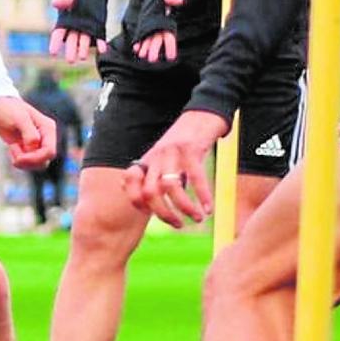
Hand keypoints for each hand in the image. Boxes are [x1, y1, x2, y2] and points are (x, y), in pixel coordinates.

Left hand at [0, 95, 56, 169]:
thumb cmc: (9, 109)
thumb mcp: (19, 118)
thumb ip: (29, 132)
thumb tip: (34, 146)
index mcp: (48, 128)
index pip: (50, 151)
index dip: (36, 158)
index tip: (19, 158)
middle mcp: (46, 137)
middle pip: (45, 160)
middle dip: (29, 162)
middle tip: (14, 157)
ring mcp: (38, 144)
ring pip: (38, 164)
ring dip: (24, 162)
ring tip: (12, 148)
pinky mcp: (29, 148)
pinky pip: (28, 163)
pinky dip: (19, 160)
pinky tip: (12, 148)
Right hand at [49, 0, 107, 64]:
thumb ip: (63, 0)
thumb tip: (54, 3)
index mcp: (65, 21)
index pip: (58, 34)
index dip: (55, 44)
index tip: (53, 53)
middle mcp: (74, 28)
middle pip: (71, 41)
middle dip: (71, 50)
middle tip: (70, 60)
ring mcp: (86, 29)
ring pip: (84, 41)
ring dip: (83, 49)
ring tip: (83, 57)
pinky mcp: (97, 28)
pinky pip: (98, 38)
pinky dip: (100, 44)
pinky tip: (102, 50)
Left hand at [122, 109, 228, 227]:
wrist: (201, 116)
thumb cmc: (183, 144)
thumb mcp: (162, 160)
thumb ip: (153, 178)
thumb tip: (146, 203)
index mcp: (148, 160)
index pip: (130, 184)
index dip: (136, 202)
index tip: (151, 214)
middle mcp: (156, 157)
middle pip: (150, 192)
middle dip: (163, 214)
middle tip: (178, 224)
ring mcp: (172, 153)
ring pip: (171, 187)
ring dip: (185, 207)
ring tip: (197, 218)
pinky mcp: (191, 150)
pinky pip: (196, 178)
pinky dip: (203, 196)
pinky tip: (209, 209)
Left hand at [133, 0, 184, 62]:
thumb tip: (180, 0)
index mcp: (168, 23)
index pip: (170, 37)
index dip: (171, 47)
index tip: (171, 57)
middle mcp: (161, 27)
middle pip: (158, 41)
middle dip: (154, 49)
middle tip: (151, 59)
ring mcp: (152, 27)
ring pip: (149, 40)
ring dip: (146, 48)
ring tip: (141, 55)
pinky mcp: (145, 26)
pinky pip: (142, 36)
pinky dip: (139, 42)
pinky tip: (135, 48)